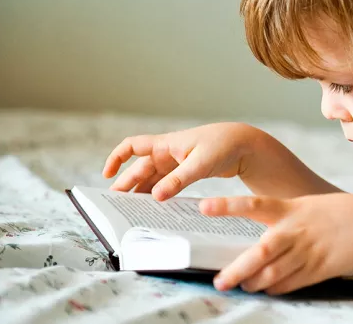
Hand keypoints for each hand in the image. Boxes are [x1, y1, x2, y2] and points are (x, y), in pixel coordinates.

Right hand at [103, 123, 260, 200]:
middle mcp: (168, 151)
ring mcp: (177, 161)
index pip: (132, 146)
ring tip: (132, 209)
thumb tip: (156, 196)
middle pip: (140, 168)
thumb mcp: (199, 164)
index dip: (116, 159)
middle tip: (116, 204)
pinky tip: (156, 206)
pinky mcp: (188, 170)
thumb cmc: (223, 145)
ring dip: (143, 191)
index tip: (107, 175)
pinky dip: (160, 193)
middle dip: (127, 184)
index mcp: (166, 143)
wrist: (246, 144)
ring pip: (153, 178)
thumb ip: (178, 180)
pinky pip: (167, 183)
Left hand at [199, 193, 352, 294]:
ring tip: (243, 286)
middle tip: (220, 281)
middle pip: (259, 254)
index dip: (227, 206)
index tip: (203, 206)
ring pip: (271, 275)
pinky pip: (289, 285)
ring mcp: (306, 253)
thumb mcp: (310, 206)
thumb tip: (262, 240)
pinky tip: (268, 289)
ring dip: (253, 284)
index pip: (253, 205)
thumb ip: (285, 219)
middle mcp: (295, 232)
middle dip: (236, 271)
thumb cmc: (342, 212)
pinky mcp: (318, 270)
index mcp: (291, 209)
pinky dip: (275, 289)